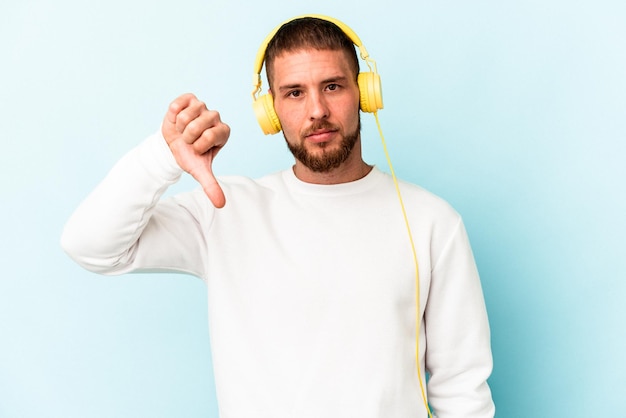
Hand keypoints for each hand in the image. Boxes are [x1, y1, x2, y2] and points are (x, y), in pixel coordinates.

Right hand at [162, 93, 229, 207]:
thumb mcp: (200, 171)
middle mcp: (216, 117)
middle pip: (198, 125)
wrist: (173, 146)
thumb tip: (221, 204)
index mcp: (223, 132)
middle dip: (187, 137)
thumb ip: (211, 186)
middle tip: (188, 140)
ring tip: (182, 131)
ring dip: (180, 127)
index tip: (197, 149)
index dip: (199, 145)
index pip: (211, 135)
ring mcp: (203, 106)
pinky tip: (176, 120)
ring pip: (187, 115)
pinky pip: (178, 104)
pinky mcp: (189, 99)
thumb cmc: (190, 156)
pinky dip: (173, 115)